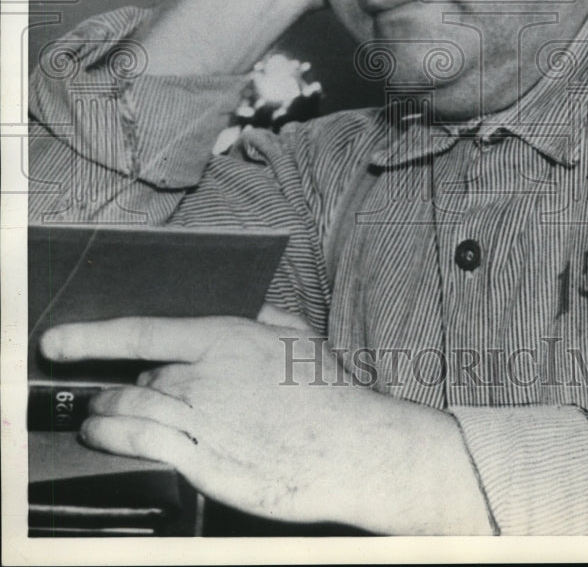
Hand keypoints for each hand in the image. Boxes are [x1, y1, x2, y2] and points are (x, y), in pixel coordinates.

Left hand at [40, 309, 490, 533]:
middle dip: (124, 386)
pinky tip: (103, 436)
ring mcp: (200, 418)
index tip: (57, 341)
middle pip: (141, 377)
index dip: (93, 335)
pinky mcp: (201, 459)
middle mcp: (204, 375)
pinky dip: (114, 438)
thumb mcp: (299, 334)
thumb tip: (247, 309)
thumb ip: (264, 316)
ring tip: (94, 417)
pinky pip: (142, 443)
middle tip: (110, 394)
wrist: (350, 447)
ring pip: (130, 410)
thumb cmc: (328, 392)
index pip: (143, 333)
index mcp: (226, 337)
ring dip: (104, 413)